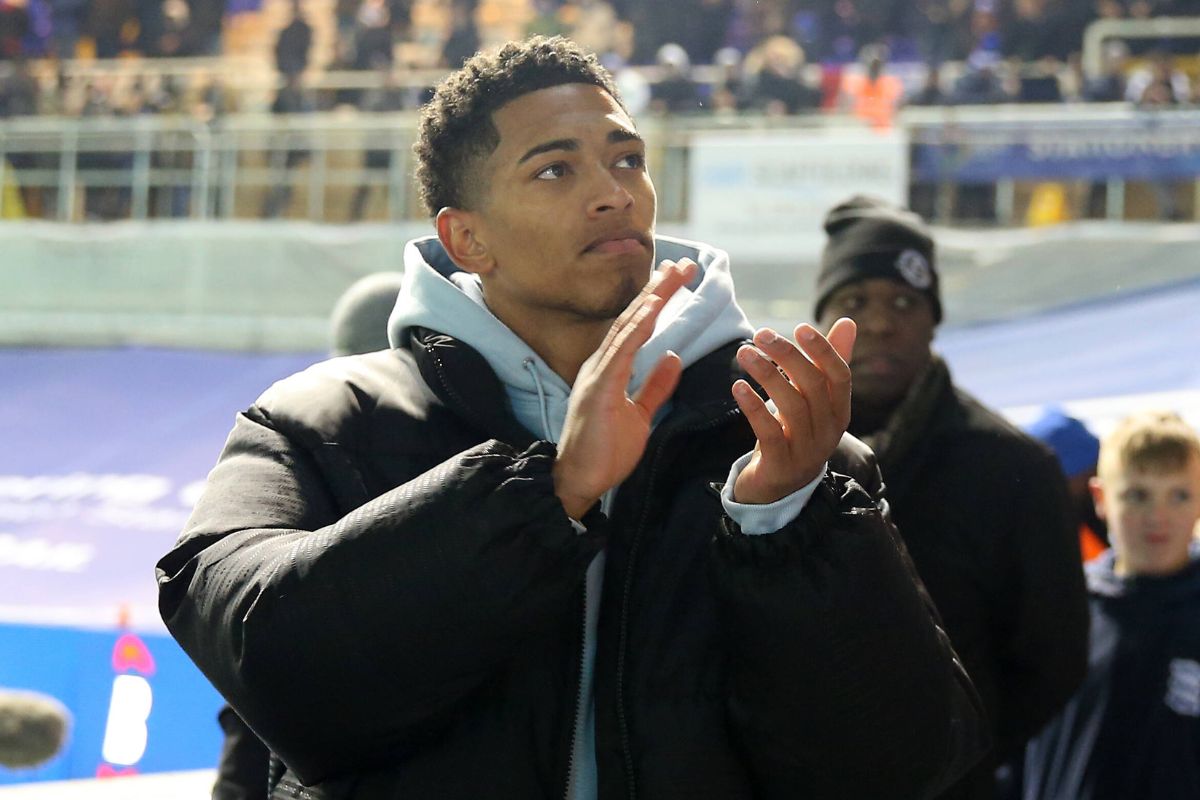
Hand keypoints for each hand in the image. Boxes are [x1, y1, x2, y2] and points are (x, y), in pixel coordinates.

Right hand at [552, 259, 697, 518]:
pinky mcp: (598, 389)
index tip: (678, 278)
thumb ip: (655, 385)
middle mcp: (601, 365)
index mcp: (610, 369)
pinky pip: (621, 351)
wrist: (578, 482)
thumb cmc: (604, 452)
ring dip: (651, 299)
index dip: (657, 301)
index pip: (637, 328)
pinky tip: (653, 309)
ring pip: (627, 327)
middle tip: (684, 264)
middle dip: (658, 289)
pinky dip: (637, 327)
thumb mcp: (640, 414)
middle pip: (633, 318)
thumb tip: (674, 357)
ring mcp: (597, 374)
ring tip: (673, 275)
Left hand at [731, 319, 856, 504]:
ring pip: (792, 407)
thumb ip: (827, 362)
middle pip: (814, 387)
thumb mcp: (813, 399)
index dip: (823, 350)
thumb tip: (848, 321)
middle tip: (761, 334)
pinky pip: (769, 432)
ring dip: (767, 375)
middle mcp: (829, 431)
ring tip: (744, 353)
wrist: (779, 487)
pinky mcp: (781, 466)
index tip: (799, 327)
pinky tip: (737, 386)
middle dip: (788, 356)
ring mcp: (806, 451)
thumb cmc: (796, 432)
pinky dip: (753, 407)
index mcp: (839, 412)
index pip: (840, 376)